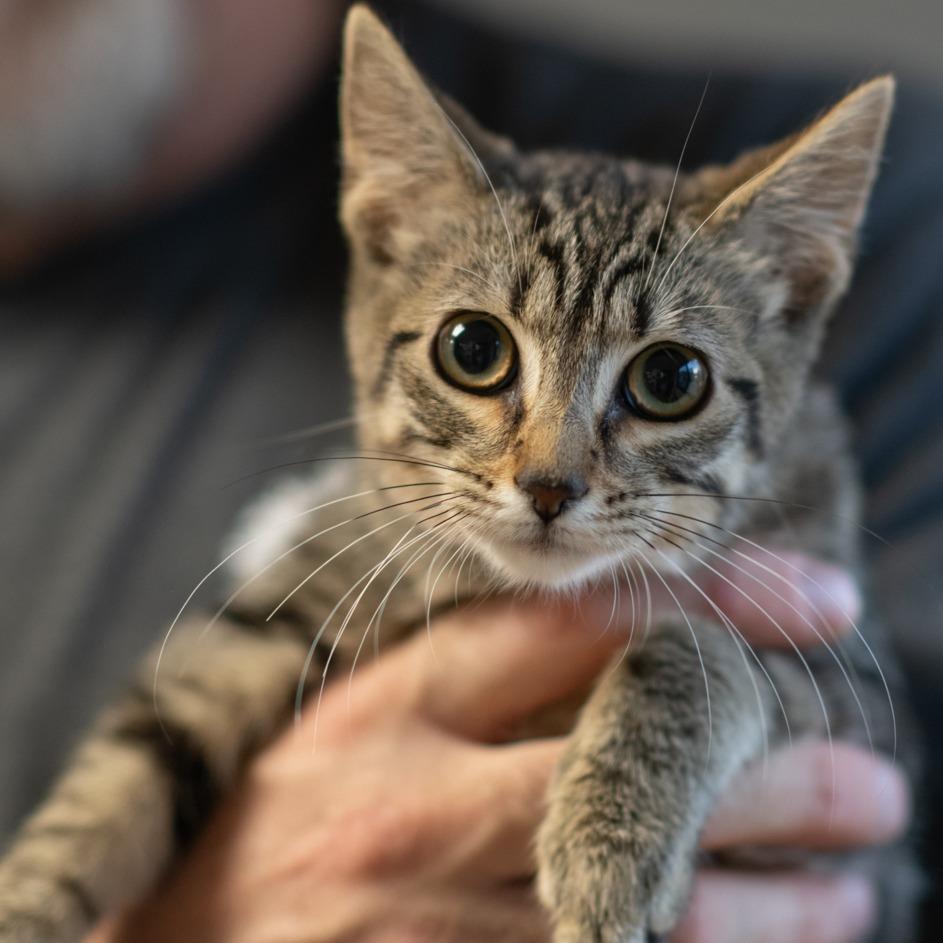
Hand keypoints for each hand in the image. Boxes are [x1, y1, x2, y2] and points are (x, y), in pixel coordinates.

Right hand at [89, 556, 906, 942]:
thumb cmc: (277, 817)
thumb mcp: (363, 714)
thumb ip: (480, 676)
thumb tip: (630, 648)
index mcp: (396, 707)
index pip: (577, 621)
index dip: (714, 600)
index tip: (825, 598)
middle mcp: (419, 810)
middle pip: (639, 770)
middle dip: (781, 777)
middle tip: (870, 780)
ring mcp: (434, 930)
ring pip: (654, 915)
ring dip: (776, 910)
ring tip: (849, 892)